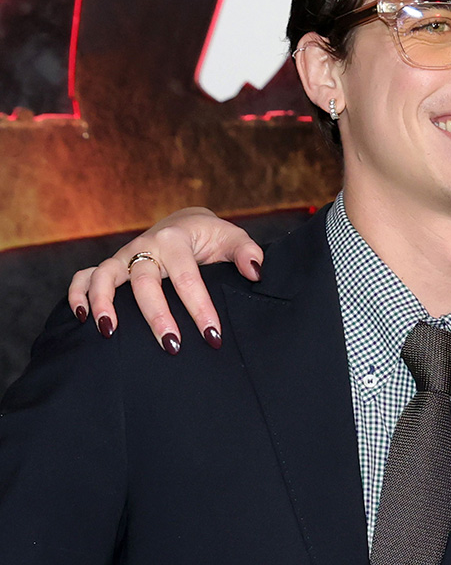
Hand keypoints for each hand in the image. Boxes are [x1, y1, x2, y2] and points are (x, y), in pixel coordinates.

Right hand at [67, 207, 262, 352]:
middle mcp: (146, 245)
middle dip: (157, 317)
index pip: (188, 278)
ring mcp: (124, 255)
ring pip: (105, 277)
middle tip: (173, 347)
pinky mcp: (111, 265)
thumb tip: (254, 272)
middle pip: (145, 282)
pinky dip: (77, 295)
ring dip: (104, 304)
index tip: (213, 336)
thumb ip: (247, 253)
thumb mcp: (233, 238)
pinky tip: (83, 319)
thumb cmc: (211, 237)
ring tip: (110, 333)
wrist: (184, 222)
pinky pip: (83, 277)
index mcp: (177, 240)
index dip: (200, 309)